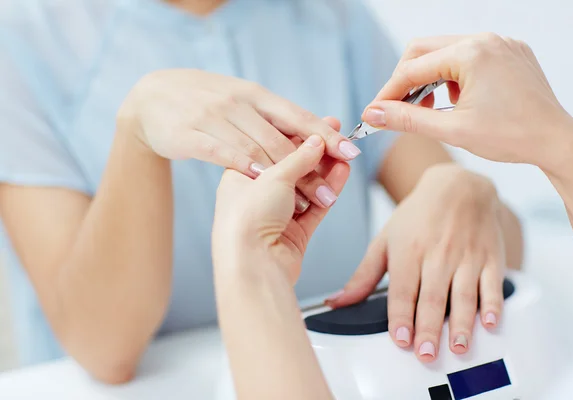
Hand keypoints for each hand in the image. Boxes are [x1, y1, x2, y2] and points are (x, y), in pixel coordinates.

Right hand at [118, 69, 360, 211]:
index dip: (326, 134)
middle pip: (281, 138)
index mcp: (255, 95)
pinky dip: (244, 164)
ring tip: (308, 199)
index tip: (351, 151)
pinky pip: (221, 151)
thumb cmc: (206, 103)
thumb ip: (273, 121)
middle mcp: (238, 104)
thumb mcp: (242, 104)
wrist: (152, 96)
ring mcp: (213, 117)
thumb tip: (316, 139)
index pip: (297, 116)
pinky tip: (260, 178)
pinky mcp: (190, 134)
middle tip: (332, 191)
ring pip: (258, 149)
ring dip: (285, 176)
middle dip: (311, 167)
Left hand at [212, 134, 349, 283]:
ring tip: (345, 155)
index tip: (317, 125)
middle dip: (316, 154)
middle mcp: (256, 195)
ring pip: (306, 188)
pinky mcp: (293, 234)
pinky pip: (315, 208)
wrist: (251, 265)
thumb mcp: (274, 176)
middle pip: (291, 168)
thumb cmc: (247, 219)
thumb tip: (316, 140)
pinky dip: (329, 192)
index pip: (271, 148)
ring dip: (326, 172)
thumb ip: (299, 157)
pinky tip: (342, 175)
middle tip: (339, 137)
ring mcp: (275, 215)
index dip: (295, 135)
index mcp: (240, 175)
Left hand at [327, 164, 505, 361]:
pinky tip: (490, 323)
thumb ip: (363, 275)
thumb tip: (338, 301)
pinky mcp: (491, 257)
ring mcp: (466, 256)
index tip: (401, 340)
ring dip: (461, 324)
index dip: (401, 316)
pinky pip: (494, 284)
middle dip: (429, 328)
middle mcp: (438, 254)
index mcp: (408, 251)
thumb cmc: (418, 215)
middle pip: (432, 297)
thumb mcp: (384, 239)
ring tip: (457, 347)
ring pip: (464, 294)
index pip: (402, 290)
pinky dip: (493, 304)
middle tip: (426, 355)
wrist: (458, 185)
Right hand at [362, 33, 572, 176]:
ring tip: (430, 109)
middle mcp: (486, 39)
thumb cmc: (510, 137)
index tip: (373, 112)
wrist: (556, 141)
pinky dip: (454, 76)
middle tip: (398, 110)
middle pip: (424, 50)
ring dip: (430, 78)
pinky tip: (458, 101)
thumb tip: (373, 114)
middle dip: (407, 80)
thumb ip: (407, 120)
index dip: (388, 92)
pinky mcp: (510, 52)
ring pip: (446, 52)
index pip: (412, 68)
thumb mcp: (451, 130)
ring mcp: (500, 43)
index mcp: (471, 53)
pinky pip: (470, 55)